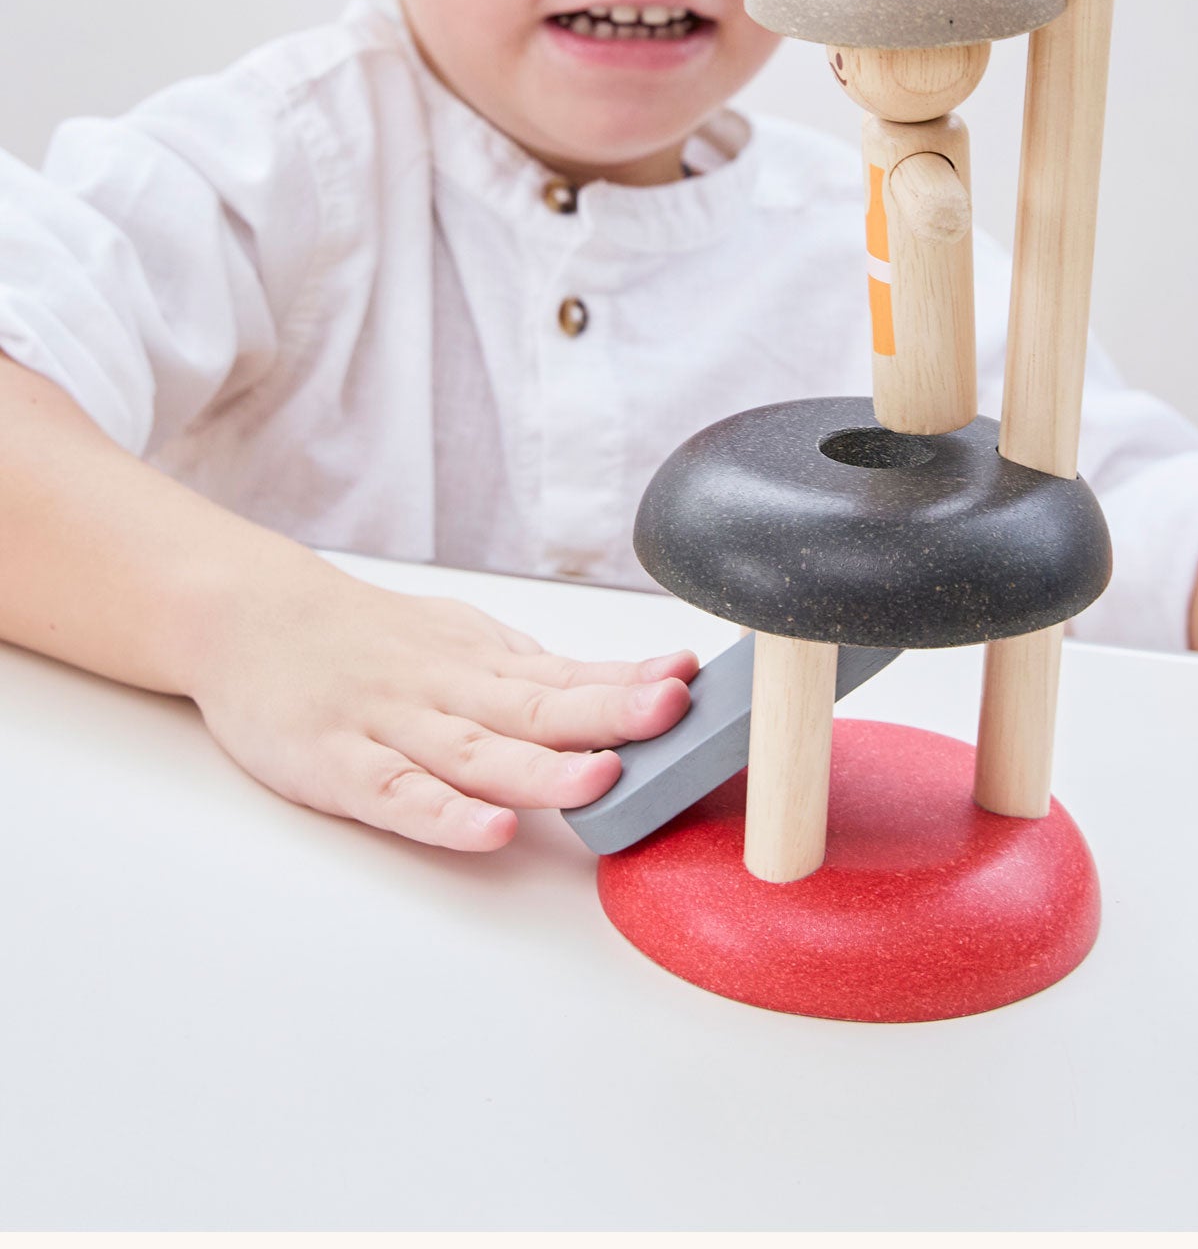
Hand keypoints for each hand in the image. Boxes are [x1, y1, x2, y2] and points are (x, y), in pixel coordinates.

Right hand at [191, 559, 695, 851]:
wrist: (253, 616)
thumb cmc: (373, 639)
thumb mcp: (465, 642)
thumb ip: (539, 675)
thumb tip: (636, 686)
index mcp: (487, 663)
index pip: (571, 673)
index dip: (633, 679)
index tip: (695, 679)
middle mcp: (451, 691)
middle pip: (540, 708)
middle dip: (611, 713)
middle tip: (674, 711)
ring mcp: (394, 727)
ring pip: (477, 753)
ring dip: (543, 769)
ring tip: (603, 777)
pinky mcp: (339, 766)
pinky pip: (398, 796)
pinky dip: (444, 816)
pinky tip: (490, 830)